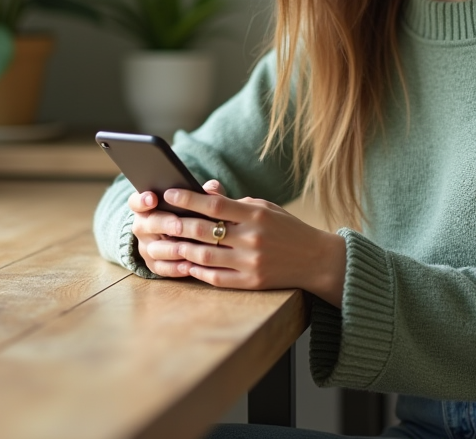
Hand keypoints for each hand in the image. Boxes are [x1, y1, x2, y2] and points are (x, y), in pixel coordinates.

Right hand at [129, 179, 225, 277]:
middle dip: (165, 224)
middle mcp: (142, 226)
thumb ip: (201, 194)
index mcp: (147, 206)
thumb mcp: (193, 200)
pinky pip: (162, 268)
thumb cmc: (188, 213)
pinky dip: (176, 268)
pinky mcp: (154, 265)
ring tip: (189, 247)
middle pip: (147, 225)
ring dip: (172, 249)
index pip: (136, 201)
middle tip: (180, 225)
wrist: (183, 237)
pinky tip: (190, 266)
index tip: (153, 198)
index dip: (142, 200)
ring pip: (155, 249)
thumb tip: (212, 188)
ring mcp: (146, 247)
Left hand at [129, 182, 345, 305]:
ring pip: (205, 256)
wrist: (317, 259)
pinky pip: (216, 277)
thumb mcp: (266, 208)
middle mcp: (252, 238)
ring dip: (181, 249)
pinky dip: (197, 270)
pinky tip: (186, 263)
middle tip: (158, 220)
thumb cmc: (288, 229)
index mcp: (256, 215)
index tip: (169, 193)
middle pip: (204, 231)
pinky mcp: (251, 283)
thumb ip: (236, 203)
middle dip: (177, 224)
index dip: (188, 198)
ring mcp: (251, 262)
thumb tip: (204, 196)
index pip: (214, 204)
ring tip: (166, 243)